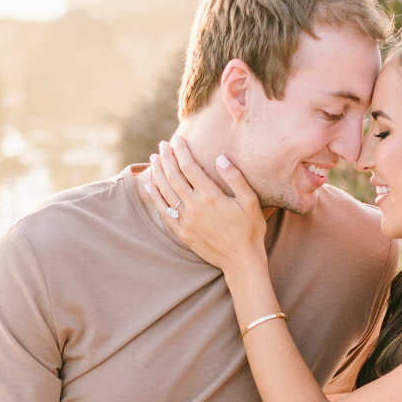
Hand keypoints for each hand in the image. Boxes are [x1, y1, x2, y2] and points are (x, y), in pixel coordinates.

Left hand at [148, 137, 265, 269]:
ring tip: (154, 159)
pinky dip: (155, 198)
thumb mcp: (251, 202)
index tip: (177, 139)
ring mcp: (186, 221)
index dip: (181, 151)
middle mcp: (195, 207)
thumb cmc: (250, 230)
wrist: (241, 261)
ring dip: (158, 174)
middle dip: (167, 158)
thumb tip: (220, 158)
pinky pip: (164, 212)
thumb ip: (236, 178)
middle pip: (174, 177)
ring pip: (166, 192)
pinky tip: (150, 186)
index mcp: (211, 196)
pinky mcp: (183, 233)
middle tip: (162, 145)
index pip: (190, 167)